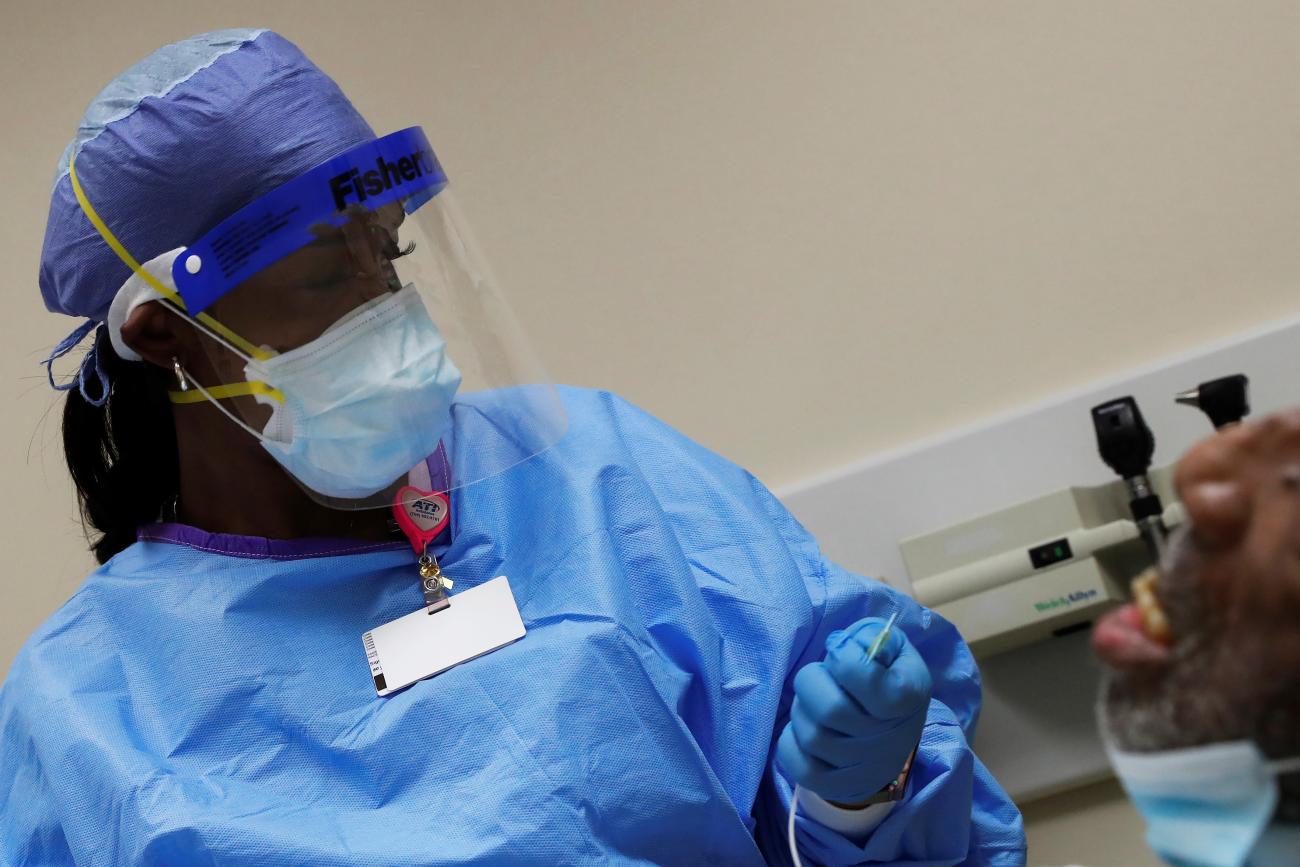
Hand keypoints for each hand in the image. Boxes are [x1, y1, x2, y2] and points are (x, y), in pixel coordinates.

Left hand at [777, 617, 932, 803]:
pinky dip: (792, 742)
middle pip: (829, 709)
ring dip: (803, 711)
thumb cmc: (887, 679)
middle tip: (821, 679)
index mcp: (907, 697)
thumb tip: (843, 646)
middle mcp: (891, 739)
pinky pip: (800, 767)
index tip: (842, 654)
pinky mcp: (839, 787)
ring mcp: (866, 769)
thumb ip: (872, 637)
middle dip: (812, 683)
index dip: (842, 657)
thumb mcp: (892, 648)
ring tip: (814, 704)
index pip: (861, 674)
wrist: (893, 734)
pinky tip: (807, 728)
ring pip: (811, 736)